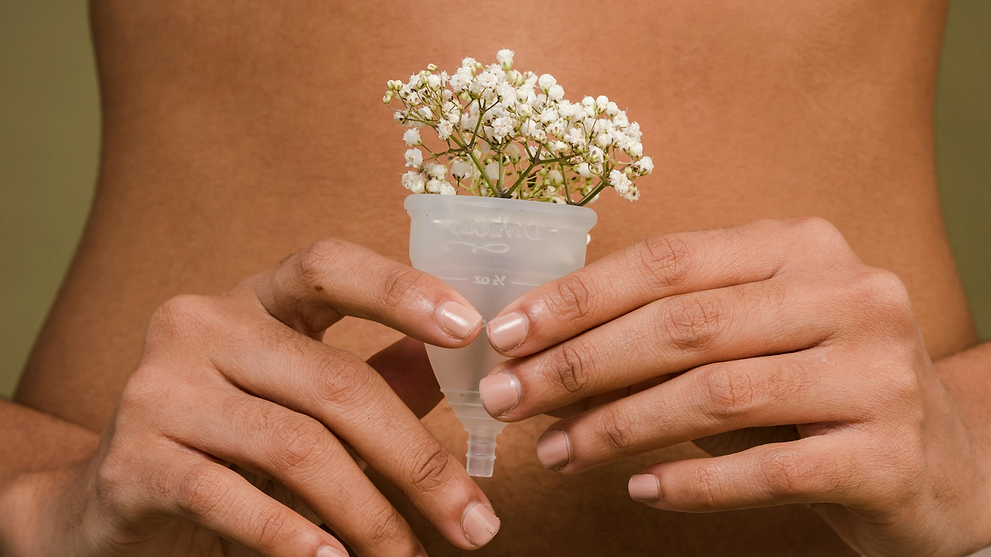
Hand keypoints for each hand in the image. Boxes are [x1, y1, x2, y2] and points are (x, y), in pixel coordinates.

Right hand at [36, 239, 499, 556]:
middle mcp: (202, 326)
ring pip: (296, 447)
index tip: (472, 329)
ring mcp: (160, 388)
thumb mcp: (301, 402)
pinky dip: (289, 537)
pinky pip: (228, 497)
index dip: (401, 290)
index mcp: (253, 300)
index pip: (328, 267)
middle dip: (418, 463)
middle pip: (336, 384)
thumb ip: (372, 380)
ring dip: (368, 516)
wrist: (110, 500)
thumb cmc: (227, 443)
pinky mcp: (134, 459)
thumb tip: (454, 366)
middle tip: (474, 525)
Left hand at [478, 218, 990, 556]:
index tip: (505, 332)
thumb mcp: (751, 340)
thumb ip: (670, 333)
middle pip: (682, 325)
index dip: (577, 297)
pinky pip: (766, 470)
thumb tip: (544, 350)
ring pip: (715, 395)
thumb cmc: (816, 390)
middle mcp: (846, 293)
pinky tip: (639, 490)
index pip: (667, 262)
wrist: (942, 464)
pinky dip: (691, 483)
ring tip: (555, 452)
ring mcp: (875, 371)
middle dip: (578, 364)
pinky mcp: (888, 452)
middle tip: (507, 398)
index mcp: (800, 247)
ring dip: (617, 428)